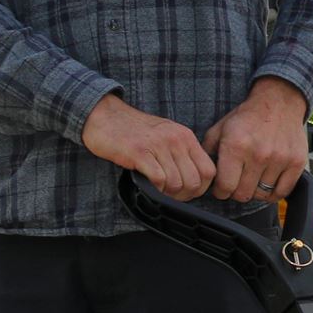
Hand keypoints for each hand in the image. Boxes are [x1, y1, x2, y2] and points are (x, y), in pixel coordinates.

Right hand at [82, 94, 217, 199]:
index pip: (209, 170)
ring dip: (168, 194)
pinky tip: (149, 185)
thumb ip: (182, 153)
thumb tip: (194, 181)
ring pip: (177, 183)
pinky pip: (159, 179)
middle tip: (172, 196)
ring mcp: (158, 145)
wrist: (104, 116)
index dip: (202, 187)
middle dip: (184, 195)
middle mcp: (176, 140)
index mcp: (186, 136)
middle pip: (194, 181)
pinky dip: (156, 189)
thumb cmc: (135, 130)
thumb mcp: (167, 135)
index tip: (189, 192)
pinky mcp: (139, 152)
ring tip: (159, 190)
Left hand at [203, 77, 310, 204]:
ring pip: (262, 194)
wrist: (279, 103)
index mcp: (236, 146)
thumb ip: (207, 151)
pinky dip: (273, 193)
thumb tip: (202, 172)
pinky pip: (282, 192)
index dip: (220, 192)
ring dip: (255, 191)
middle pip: (243, 194)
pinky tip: (267, 184)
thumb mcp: (220, 128)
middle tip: (237, 184)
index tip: (222, 189)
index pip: (225, 186)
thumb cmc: (248, 117)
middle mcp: (258, 154)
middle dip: (236, 192)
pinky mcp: (296, 163)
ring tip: (252, 181)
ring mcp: (280, 159)